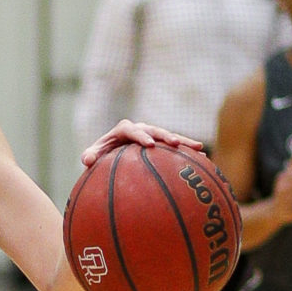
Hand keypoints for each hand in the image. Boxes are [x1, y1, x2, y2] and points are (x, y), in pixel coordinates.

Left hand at [80, 120, 203, 166]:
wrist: (110, 154)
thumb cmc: (100, 156)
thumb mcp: (92, 156)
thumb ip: (89, 156)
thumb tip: (86, 161)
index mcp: (123, 129)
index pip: (132, 129)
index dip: (140, 135)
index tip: (148, 144)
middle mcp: (140, 129)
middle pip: (155, 130)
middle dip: (166, 135)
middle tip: (174, 143)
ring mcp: (152, 135)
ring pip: (169, 137)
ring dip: (183, 142)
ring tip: (199, 148)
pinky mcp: (161, 144)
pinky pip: (175, 148)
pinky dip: (188, 153)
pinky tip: (204, 160)